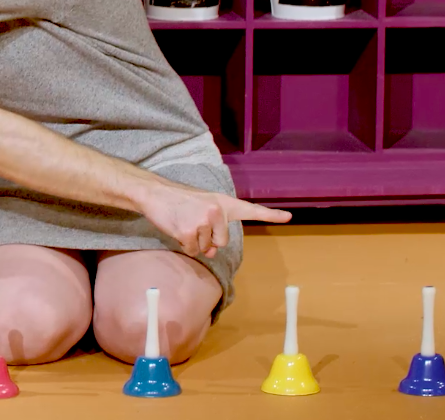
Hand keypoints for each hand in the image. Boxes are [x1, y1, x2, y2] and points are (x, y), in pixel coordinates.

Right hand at [136, 181, 291, 258]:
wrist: (155, 193)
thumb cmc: (179, 201)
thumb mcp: (202, 208)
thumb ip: (214, 227)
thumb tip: (213, 251)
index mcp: (224, 202)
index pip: (251, 209)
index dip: (271, 215)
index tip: (289, 217)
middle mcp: (217, 211)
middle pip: (222, 242)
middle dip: (208, 239)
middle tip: (192, 222)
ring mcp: (204, 220)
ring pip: (206, 248)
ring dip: (194, 241)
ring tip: (183, 221)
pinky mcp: (189, 231)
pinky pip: (193, 250)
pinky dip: (185, 245)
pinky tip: (177, 228)